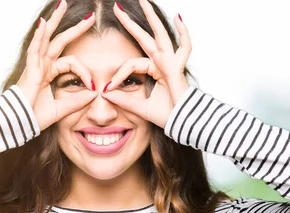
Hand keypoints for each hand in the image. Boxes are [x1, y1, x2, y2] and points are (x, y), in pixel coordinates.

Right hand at [16, 0, 97, 130]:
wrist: (18, 125)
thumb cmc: (34, 118)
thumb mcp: (61, 109)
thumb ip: (77, 102)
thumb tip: (94, 94)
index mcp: (49, 73)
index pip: (72, 63)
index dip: (85, 72)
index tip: (93, 86)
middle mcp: (42, 65)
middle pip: (59, 41)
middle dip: (74, 28)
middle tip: (90, 16)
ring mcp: (35, 65)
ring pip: (47, 38)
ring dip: (56, 21)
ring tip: (64, 4)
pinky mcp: (29, 70)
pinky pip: (35, 49)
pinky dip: (39, 35)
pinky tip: (44, 22)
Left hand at [101, 0, 190, 128]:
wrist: (184, 123)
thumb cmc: (169, 117)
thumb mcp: (140, 108)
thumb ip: (124, 100)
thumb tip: (105, 94)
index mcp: (155, 71)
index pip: (132, 64)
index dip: (118, 75)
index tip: (107, 89)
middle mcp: (163, 63)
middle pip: (144, 38)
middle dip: (130, 23)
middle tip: (116, 8)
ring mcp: (171, 62)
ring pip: (159, 35)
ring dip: (151, 17)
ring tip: (143, 0)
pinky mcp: (177, 66)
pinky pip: (184, 47)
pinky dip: (183, 32)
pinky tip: (178, 16)